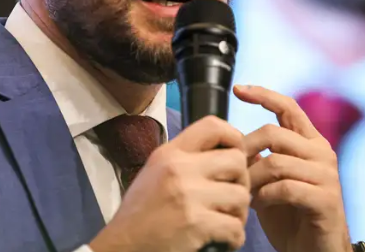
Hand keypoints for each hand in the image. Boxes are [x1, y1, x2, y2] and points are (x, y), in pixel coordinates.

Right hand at [89, 115, 251, 251]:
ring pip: (241, 196)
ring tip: (225, 222)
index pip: (212, 125)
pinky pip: (236, 227)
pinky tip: (222, 241)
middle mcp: (179, 168)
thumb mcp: (155, 172)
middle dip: (242, 182)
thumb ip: (185, 160)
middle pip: (237, 161)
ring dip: (239, 214)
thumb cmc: (141, 213)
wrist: (121, 247)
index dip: (234, 137)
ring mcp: (188, 195)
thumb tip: (223, 153)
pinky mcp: (195, 224)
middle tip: (232, 198)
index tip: (236, 156)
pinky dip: (234, 238)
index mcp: (170, 153)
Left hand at [234, 85, 350, 251]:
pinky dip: (264, 196)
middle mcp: (321, 153)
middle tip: (230, 168)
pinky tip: (257, 205)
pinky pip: (285, 187)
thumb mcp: (270, 181)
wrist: (315, 251)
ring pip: (276, 161)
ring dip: (251, 178)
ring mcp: (327, 175)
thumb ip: (259, 158)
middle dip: (244, 149)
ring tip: (242, 193)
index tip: (238, 88)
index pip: (288, 107)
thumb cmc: (290, 215)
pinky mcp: (326, 199)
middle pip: (274, 133)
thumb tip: (232, 138)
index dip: (263, 94)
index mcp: (310, 142)